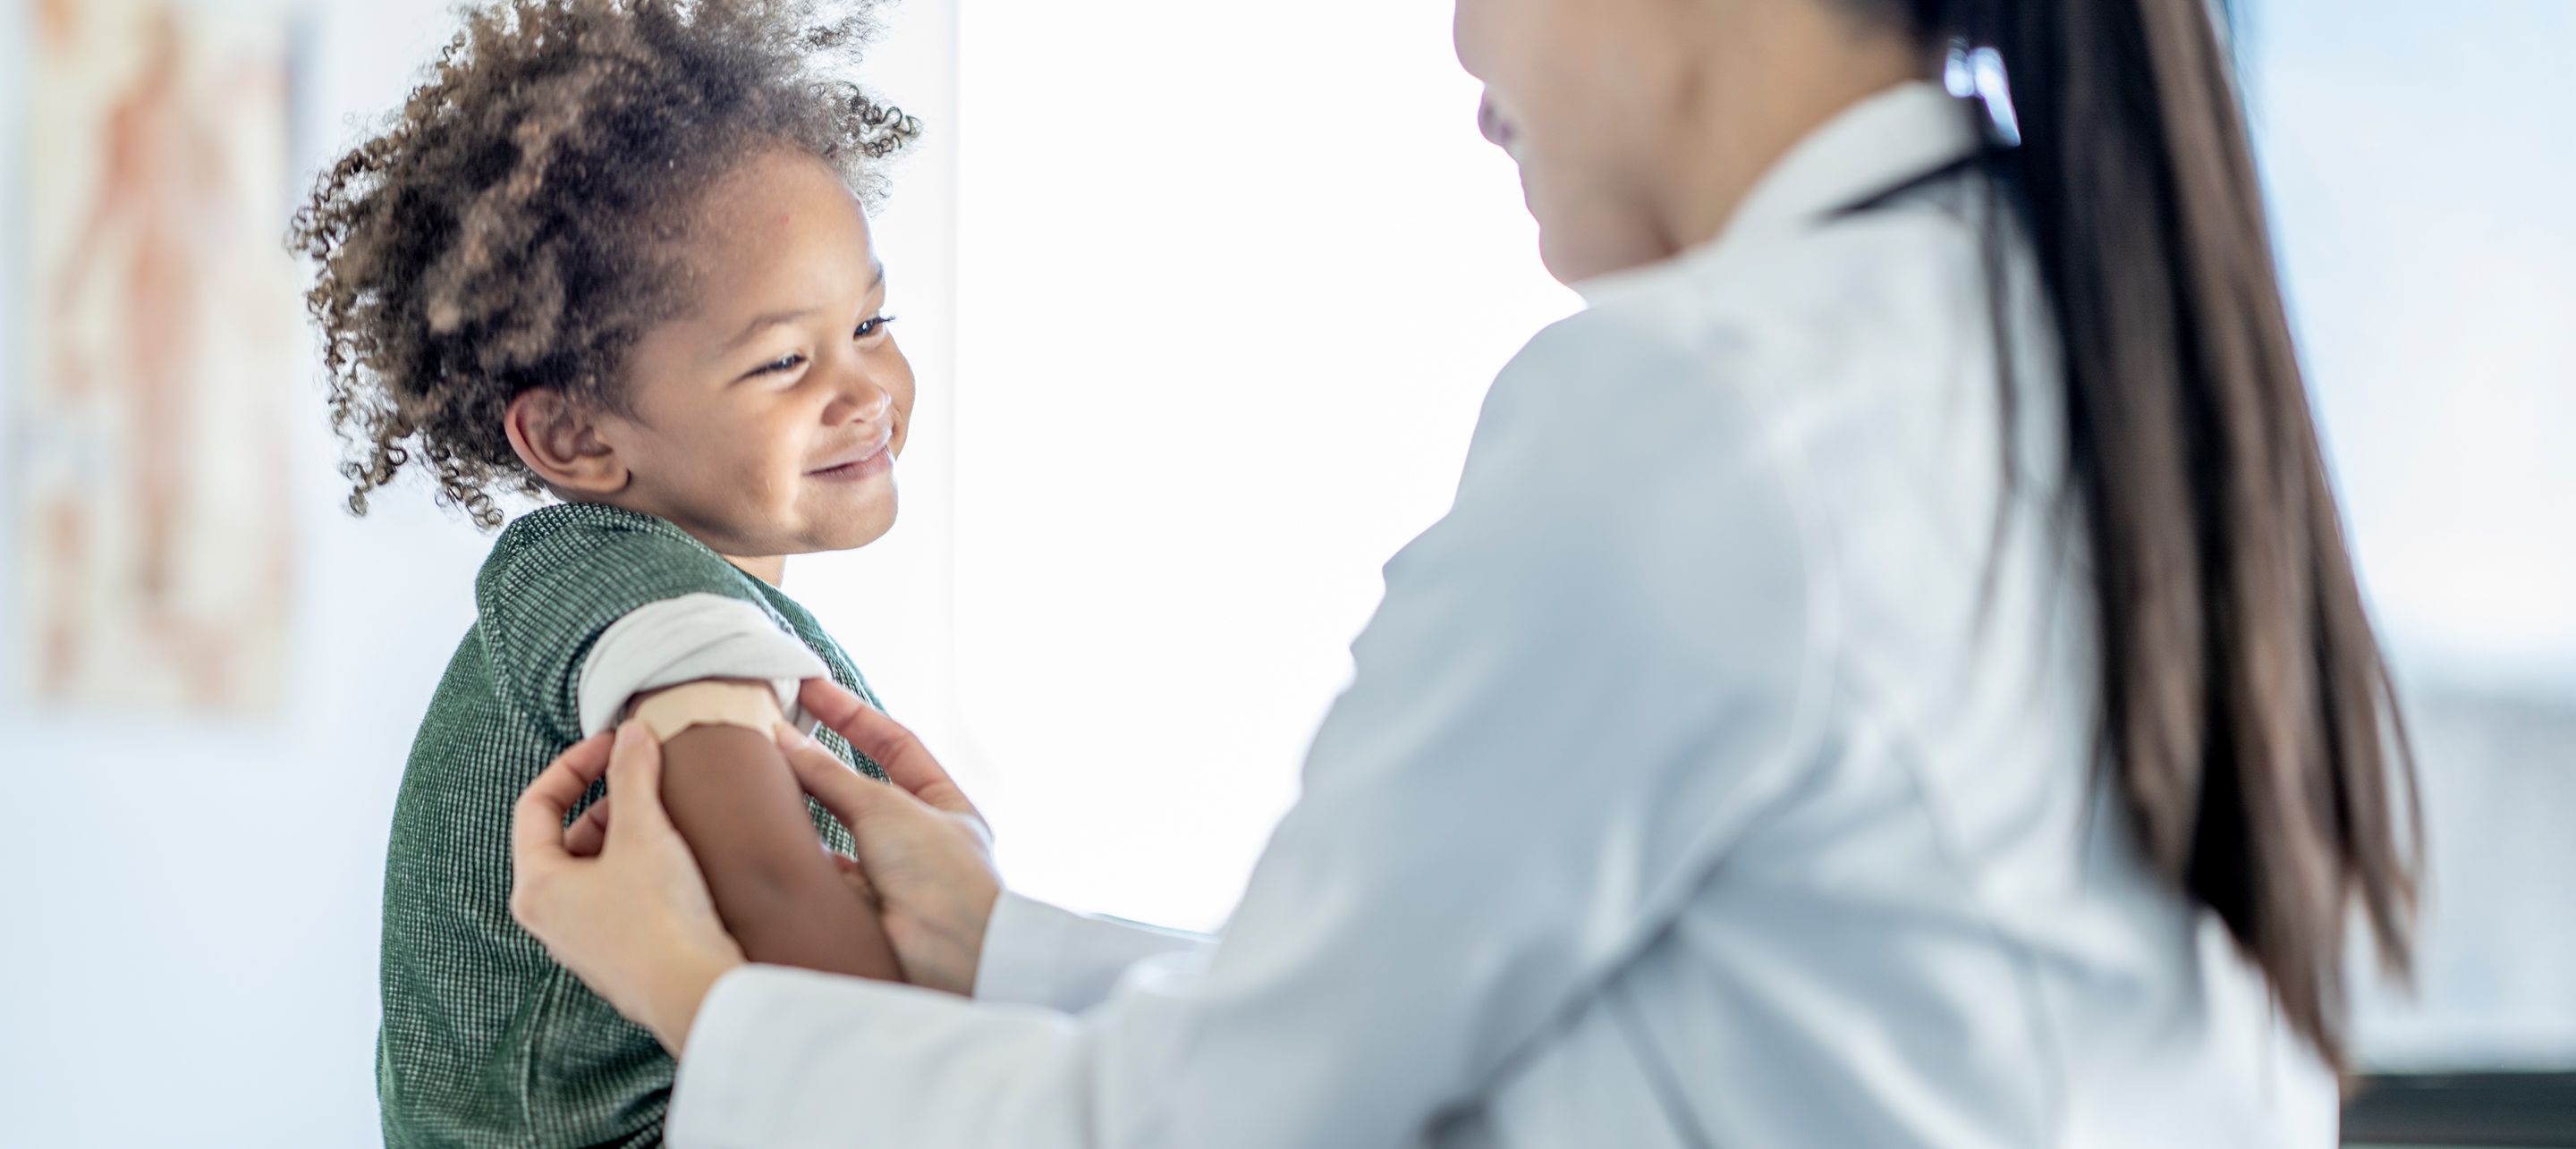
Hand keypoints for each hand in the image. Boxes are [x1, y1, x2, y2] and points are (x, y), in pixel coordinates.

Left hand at [510, 722, 745, 1054]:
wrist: (695, 991)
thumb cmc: (658, 919)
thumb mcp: (643, 831)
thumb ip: (632, 774)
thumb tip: (632, 734)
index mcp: (536, 886)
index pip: (536, 805)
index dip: (573, 766)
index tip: (613, 745)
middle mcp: (549, 917)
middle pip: (565, 837)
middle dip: (606, 802)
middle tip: (645, 782)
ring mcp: (582, 940)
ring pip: (594, 867)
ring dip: (625, 834)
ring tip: (665, 819)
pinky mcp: (618, 954)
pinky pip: (618, 895)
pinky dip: (640, 867)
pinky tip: (676, 861)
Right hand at [779, 679, 1001, 995]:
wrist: (951, 956)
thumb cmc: (942, 875)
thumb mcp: (887, 808)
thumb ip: (833, 775)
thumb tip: (785, 740)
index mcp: (945, 805)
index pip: (894, 745)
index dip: (851, 715)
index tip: (811, 688)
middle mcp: (919, 839)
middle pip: (860, 787)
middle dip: (818, 761)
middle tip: (770, 730)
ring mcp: (890, 876)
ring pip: (836, 832)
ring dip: (802, 808)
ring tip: (758, 778)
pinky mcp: (860, 910)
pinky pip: (822, 873)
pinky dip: (797, 856)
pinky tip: (766, 836)